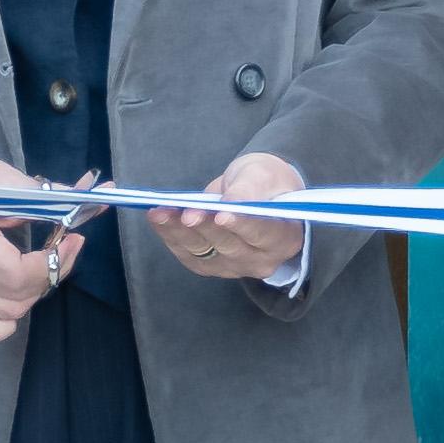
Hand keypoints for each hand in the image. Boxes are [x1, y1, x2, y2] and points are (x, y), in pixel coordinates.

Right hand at [0, 143, 66, 351]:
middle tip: (65, 249)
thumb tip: (101, 198)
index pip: (19, 274)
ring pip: (7, 311)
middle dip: (50, 274)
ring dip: (33, 292)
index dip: (55, 263)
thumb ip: (56, 200)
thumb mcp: (14, 184)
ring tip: (41, 266)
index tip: (73, 240)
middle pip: (16, 295)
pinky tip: (13, 300)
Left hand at [156, 152, 307, 280]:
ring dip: (180, 231)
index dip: (242, 224)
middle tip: (187, 212)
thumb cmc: (263, 182)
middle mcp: (262, 260)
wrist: (253, 193)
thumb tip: (232, 202)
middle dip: (205, 227)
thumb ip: (248, 189)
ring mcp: (235, 268)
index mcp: (285, 237)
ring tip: (162, 212)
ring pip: (204, 253)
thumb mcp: (261, 174)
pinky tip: (158, 217)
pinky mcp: (210, 266)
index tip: (222, 215)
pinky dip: (170, 235)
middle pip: (231, 246)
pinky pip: (188, 254)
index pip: (264, 232)